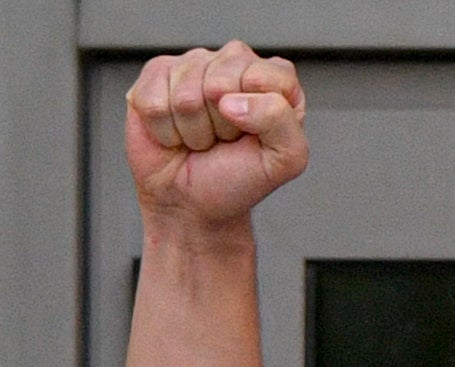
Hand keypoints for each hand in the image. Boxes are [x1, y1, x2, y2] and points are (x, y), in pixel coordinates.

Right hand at [127, 45, 308, 229]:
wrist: (191, 199)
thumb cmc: (238, 178)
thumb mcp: (286, 159)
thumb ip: (281, 121)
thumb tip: (231, 100)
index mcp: (273, 82)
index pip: (269, 75)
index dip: (259, 111)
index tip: (255, 134)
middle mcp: (233, 65)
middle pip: (221, 81)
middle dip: (222, 123)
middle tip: (224, 139)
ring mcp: (191, 66)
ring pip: (186, 95)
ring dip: (193, 129)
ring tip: (201, 138)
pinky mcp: (154, 75)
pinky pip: (153, 101)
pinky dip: (165, 129)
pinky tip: (175, 132)